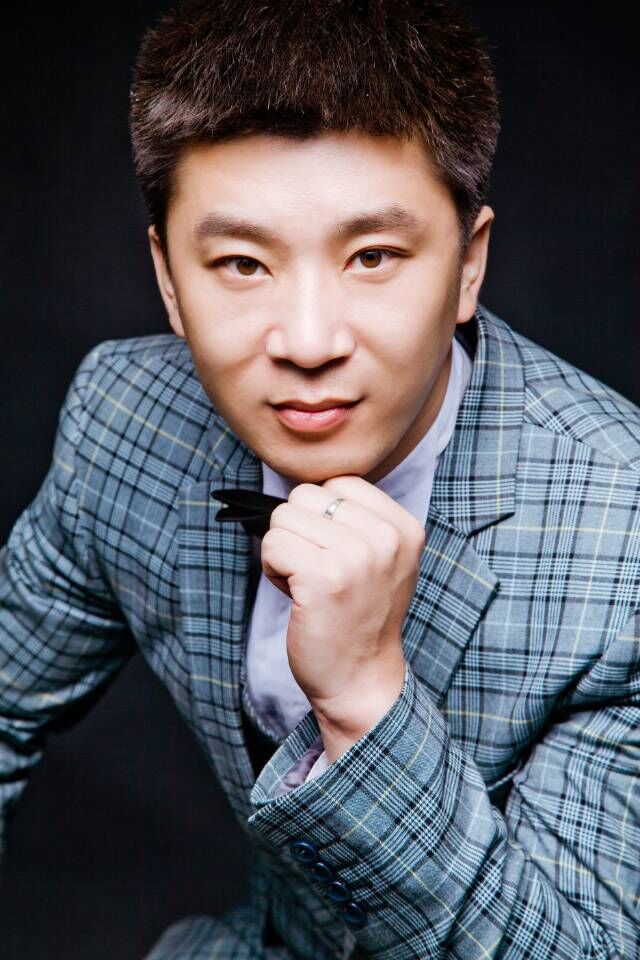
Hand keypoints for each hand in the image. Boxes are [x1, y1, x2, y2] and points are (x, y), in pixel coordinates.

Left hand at [260, 475, 424, 760]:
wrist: (360, 678)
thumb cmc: (358, 616)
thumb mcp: (380, 558)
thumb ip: (356, 518)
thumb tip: (298, 488)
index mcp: (404, 526)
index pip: (339, 483)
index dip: (322, 515)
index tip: (337, 554)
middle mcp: (386, 538)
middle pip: (306, 496)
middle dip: (299, 531)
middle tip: (318, 572)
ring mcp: (357, 557)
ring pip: (283, 518)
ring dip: (283, 551)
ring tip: (308, 584)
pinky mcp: (323, 578)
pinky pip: (272, 545)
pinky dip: (272, 569)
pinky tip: (296, 595)